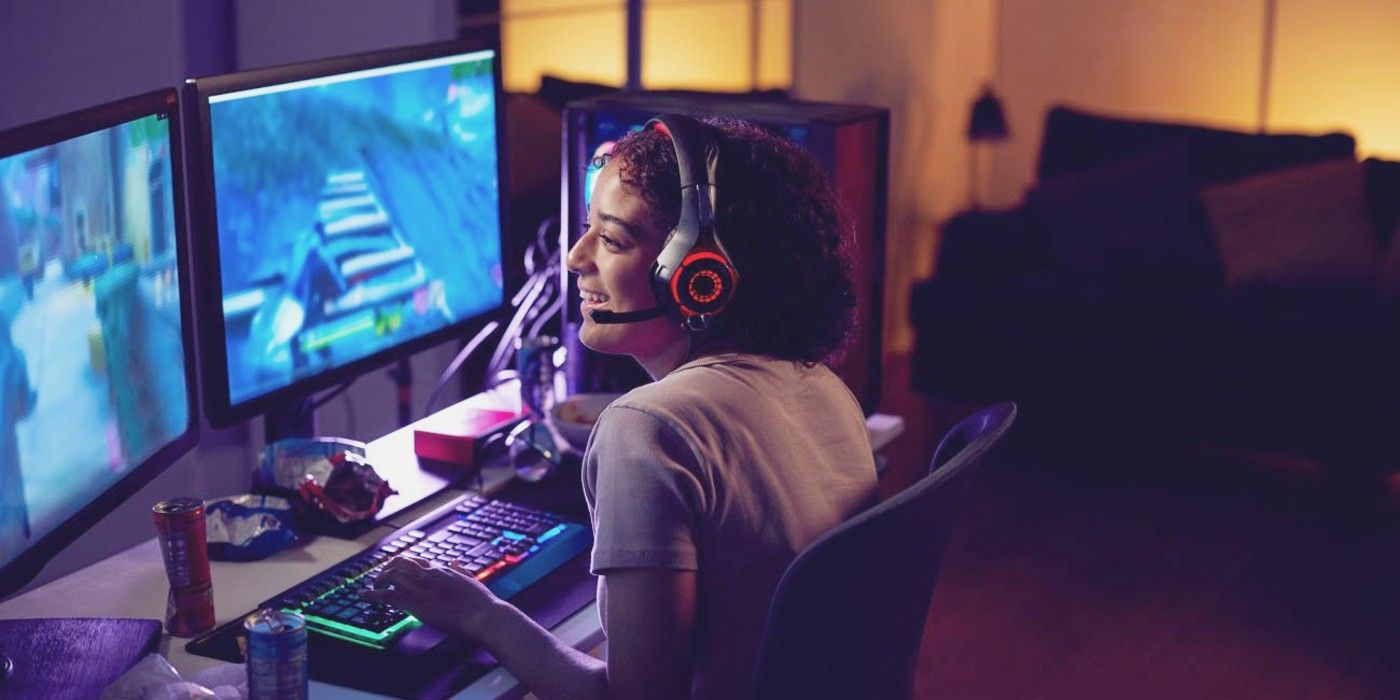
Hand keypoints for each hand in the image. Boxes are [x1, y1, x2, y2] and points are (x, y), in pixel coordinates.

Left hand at [360, 555, 502, 642]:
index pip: (416, 561)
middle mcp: (429, 574)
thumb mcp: (471, 580)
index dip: (402, 565)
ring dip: (379, 581)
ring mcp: (422, 588)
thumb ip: (461, 570)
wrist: (484, 615)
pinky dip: (373, 594)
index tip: (396, 570)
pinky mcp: (417, 604)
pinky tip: (364, 596)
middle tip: (381, 579)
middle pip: (400, 563)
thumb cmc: (481, 602)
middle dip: (387, 569)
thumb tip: (455, 561)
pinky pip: (388, 595)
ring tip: (372, 588)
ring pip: (391, 576)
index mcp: (442, 569)